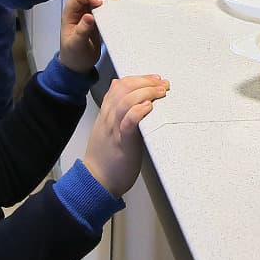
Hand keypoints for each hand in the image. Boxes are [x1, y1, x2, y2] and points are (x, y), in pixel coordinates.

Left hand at [59, 0, 118, 73]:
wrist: (77, 63)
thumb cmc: (74, 55)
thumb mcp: (77, 45)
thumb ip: (82, 31)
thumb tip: (89, 17)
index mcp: (69, 14)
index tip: (100, 3)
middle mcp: (76, 10)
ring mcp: (85, 11)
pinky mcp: (94, 14)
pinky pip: (100, 0)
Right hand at [82, 73, 169, 195]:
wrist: (96, 181)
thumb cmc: (106, 157)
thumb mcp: (107, 127)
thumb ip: (113, 108)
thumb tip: (117, 86)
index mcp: (106, 114)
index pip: (119, 85)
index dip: (138, 78)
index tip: (154, 78)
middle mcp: (108, 118)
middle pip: (123, 88)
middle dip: (145, 81)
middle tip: (162, 83)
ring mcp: (114, 129)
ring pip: (125, 101)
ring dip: (146, 92)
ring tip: (160, 92)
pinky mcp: (122, 143)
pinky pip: (128, 122)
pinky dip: (138, 111)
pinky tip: (149, 107)